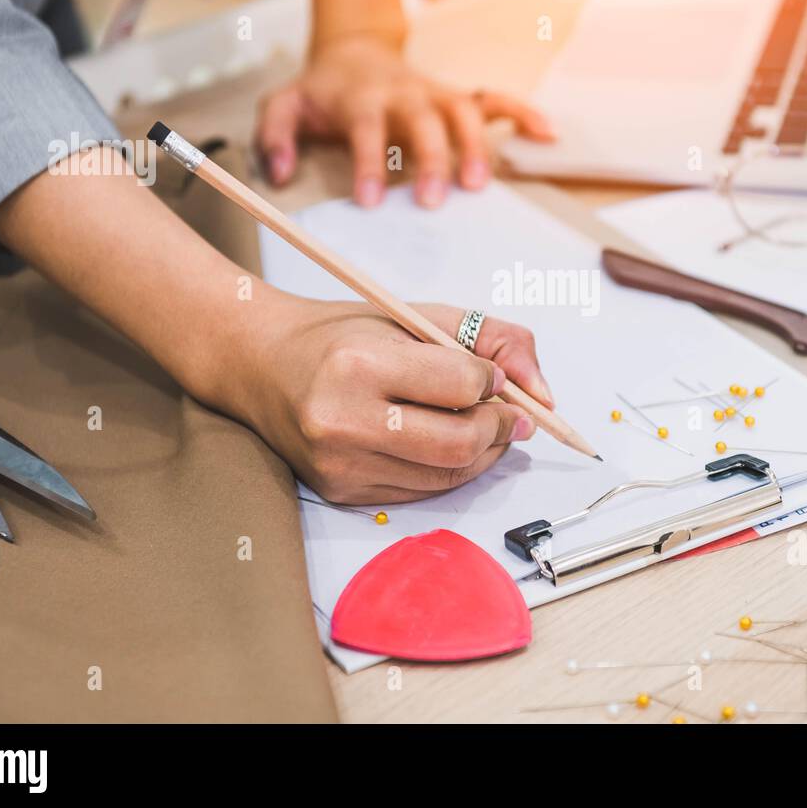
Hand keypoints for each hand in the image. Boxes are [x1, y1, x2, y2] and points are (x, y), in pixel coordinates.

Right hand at [240, 295, 553, 504]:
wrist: (262, 366)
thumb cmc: (343, 336)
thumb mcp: (415, 315)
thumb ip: (491, 339)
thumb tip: (544, 394)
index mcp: (360, 364)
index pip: (463, 385)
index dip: (494, 382)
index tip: (494, 376)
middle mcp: (344, 420)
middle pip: (460, 443)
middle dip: (499, 427)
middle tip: (507, 413)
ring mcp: (340, 464)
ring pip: (447, 475)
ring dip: (482, 452)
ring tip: (480, 426)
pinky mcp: (341, 493)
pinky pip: (421, 492)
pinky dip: (448, 470)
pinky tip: (442, 443)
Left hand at [256, 35, 553, 208]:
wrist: (354, 50)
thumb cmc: (322, 91)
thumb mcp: (283, 106)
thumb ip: (274, 137)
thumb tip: (279, 175)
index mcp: (362, 98)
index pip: (366, 129)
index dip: (369, 164)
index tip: (372, 202)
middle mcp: (404, 93)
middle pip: (423, 121)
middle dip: (431, 159)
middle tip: (433, 202)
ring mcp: (435, 93)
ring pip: (463, 112)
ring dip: (474, 146)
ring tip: (478, 185)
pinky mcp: (457, 96)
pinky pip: (496, 100)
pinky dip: (523, 113)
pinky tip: (546, 134)